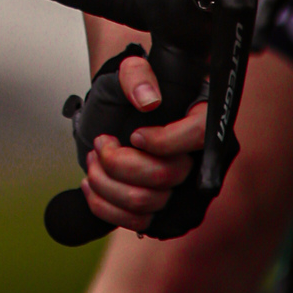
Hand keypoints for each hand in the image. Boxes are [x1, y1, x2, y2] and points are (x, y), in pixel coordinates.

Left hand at [79, 50, 206, 232]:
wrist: (113, 116)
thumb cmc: (126, 91)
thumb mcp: (127, 70)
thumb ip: (137, 74)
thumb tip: (148, 101)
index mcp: (202, 119)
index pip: (196, 136)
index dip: (162, 140)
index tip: (133, 134)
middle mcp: (197, 158)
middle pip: (165, 176)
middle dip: (120, 162)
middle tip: (101, 143)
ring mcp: (180, 189)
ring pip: (145, 202)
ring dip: (106, 182)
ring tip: (92, 161)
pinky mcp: (160, 211)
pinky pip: (136, 223)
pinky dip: (105, 206)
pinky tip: (91, 185)